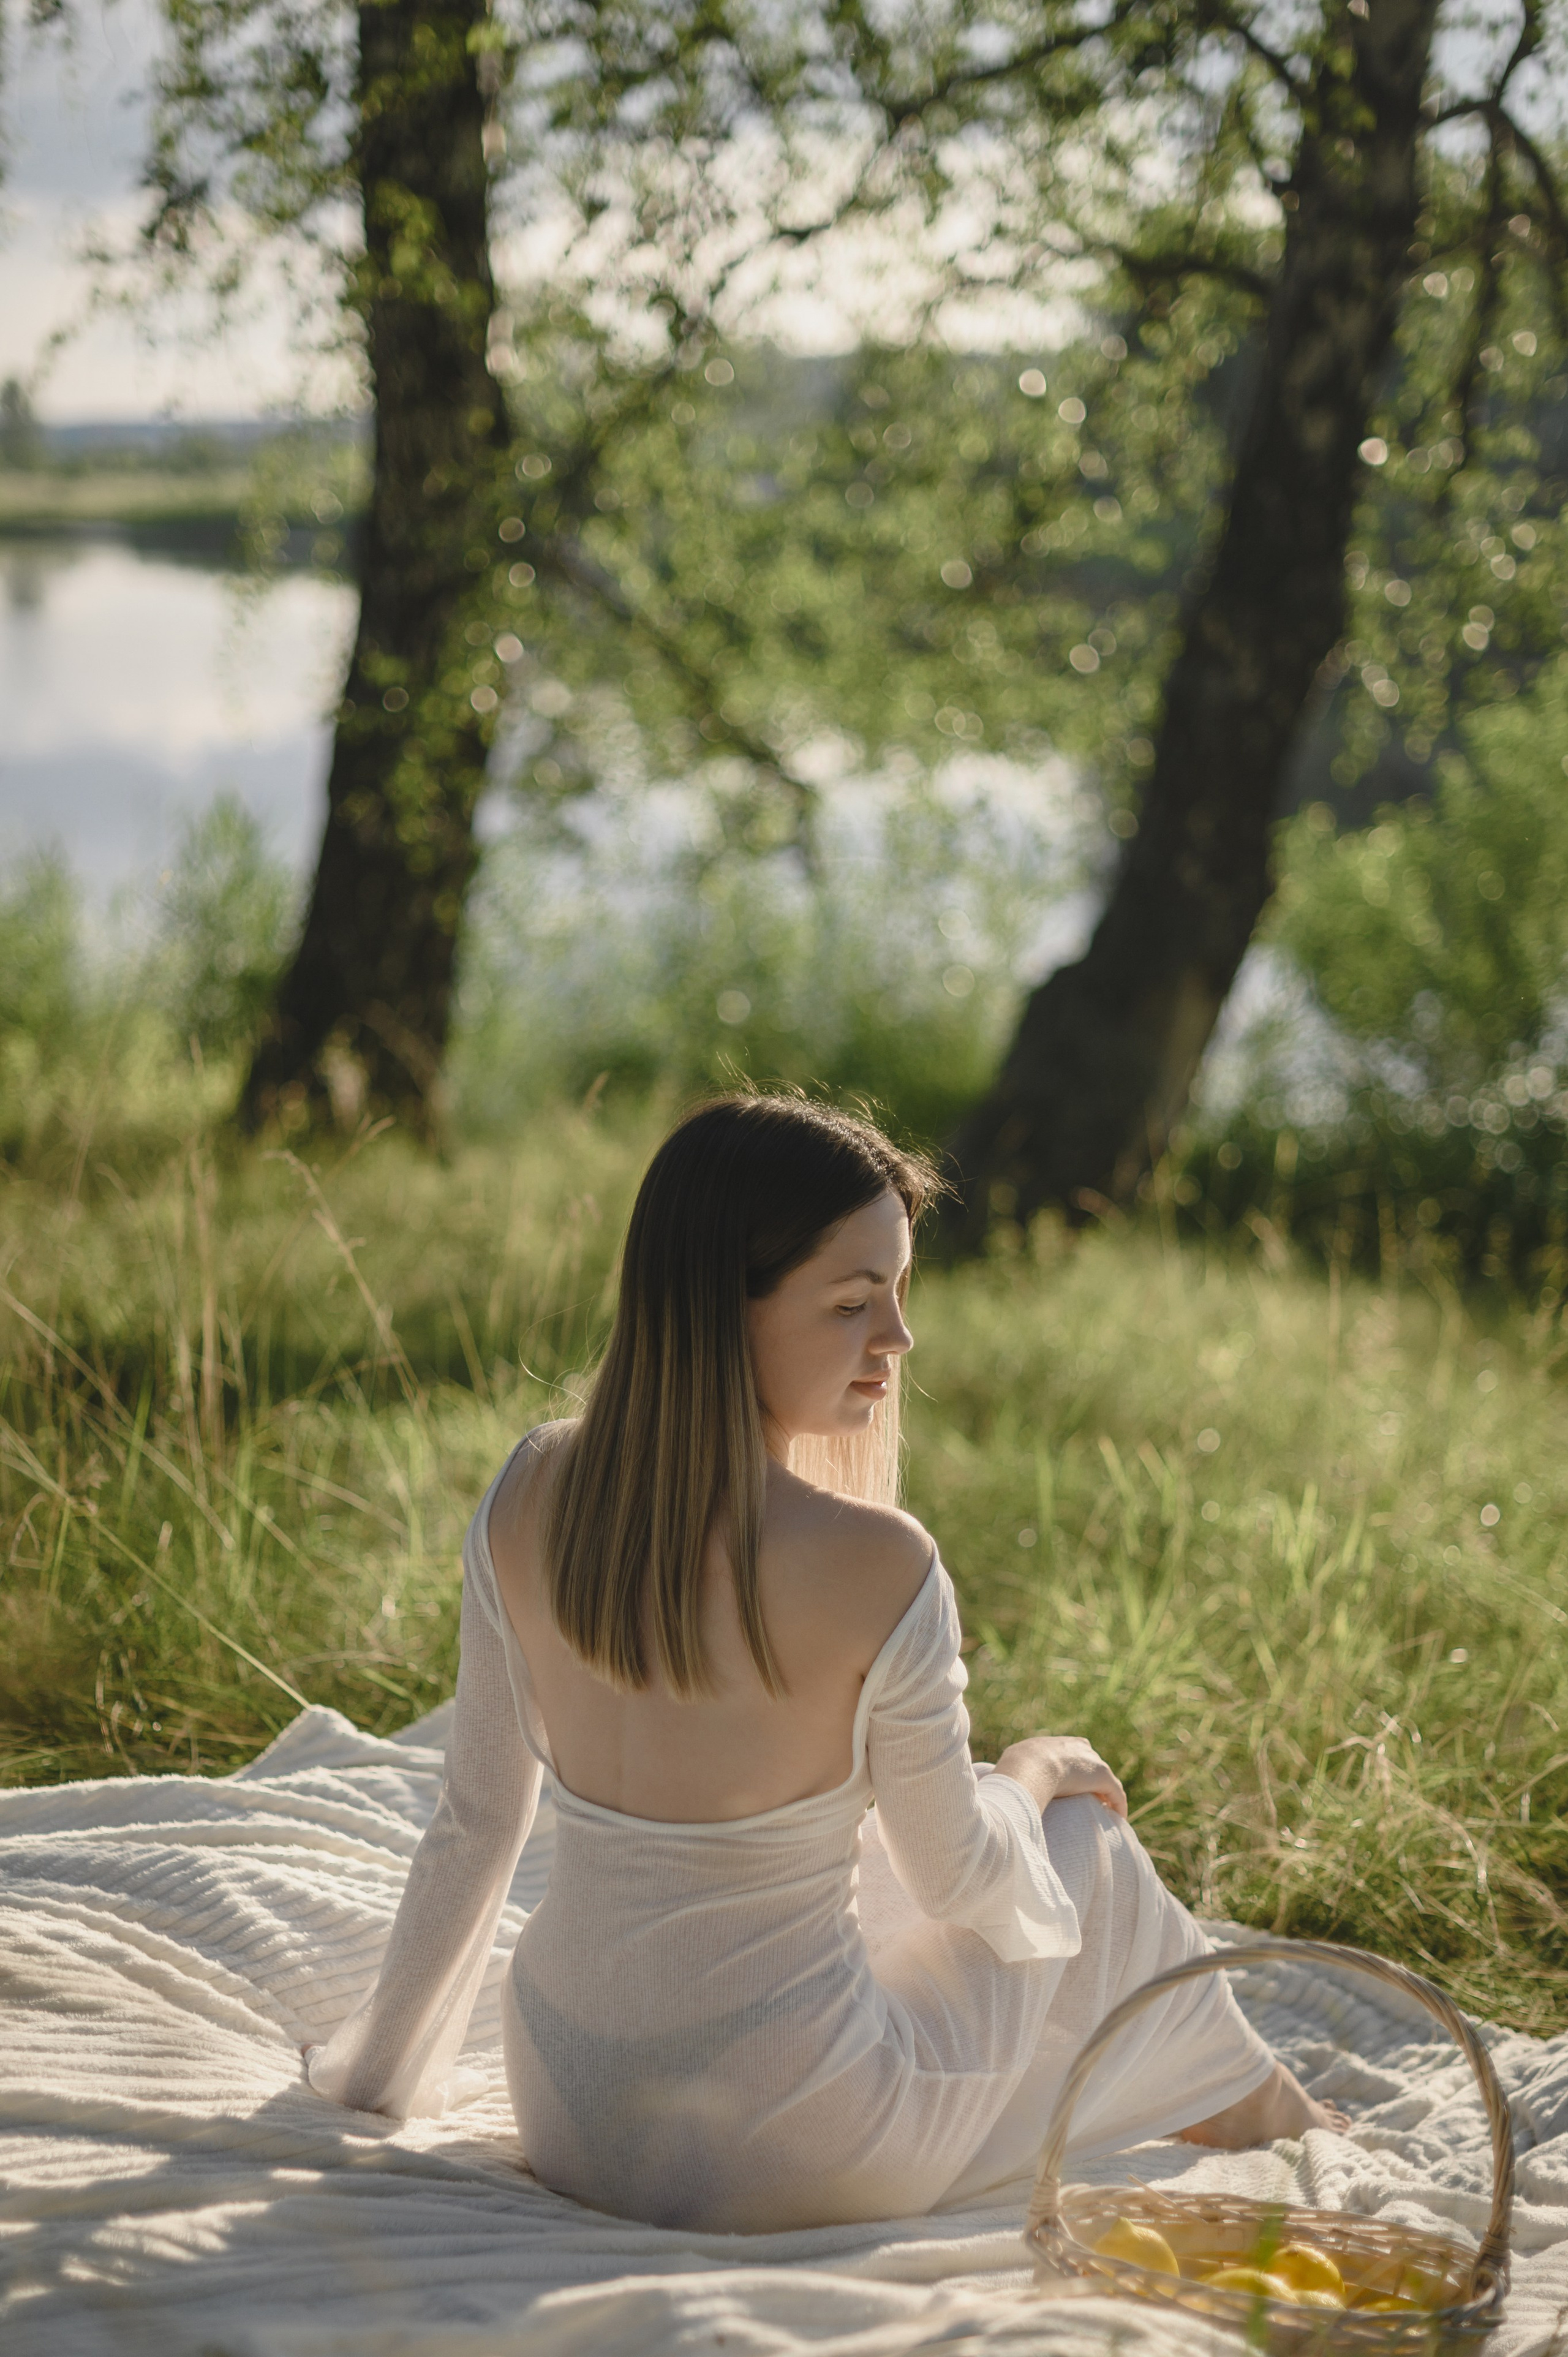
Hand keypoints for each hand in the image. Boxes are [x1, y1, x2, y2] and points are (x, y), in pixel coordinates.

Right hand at [994, 1734, 1126, 1817]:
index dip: (1071, 1768)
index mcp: (1052, 1745)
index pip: (1067, 1753)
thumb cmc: (1013, 1771)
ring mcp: (1088, 1760)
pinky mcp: (1101, 1775)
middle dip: (1089, 1779)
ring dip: (1104, 1793)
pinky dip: (1118, 1804)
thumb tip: (994, 1794)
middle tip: (1089, 1799)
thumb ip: (1009, 1780)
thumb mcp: (1007, 1770)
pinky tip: (1119, 1818)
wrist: (1029, 1765)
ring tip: (1105, 1810)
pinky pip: (1114, 1791)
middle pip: (1088, 1761)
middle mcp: (1074, 1747)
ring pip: (1102, 1778)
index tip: (1069, 1786)